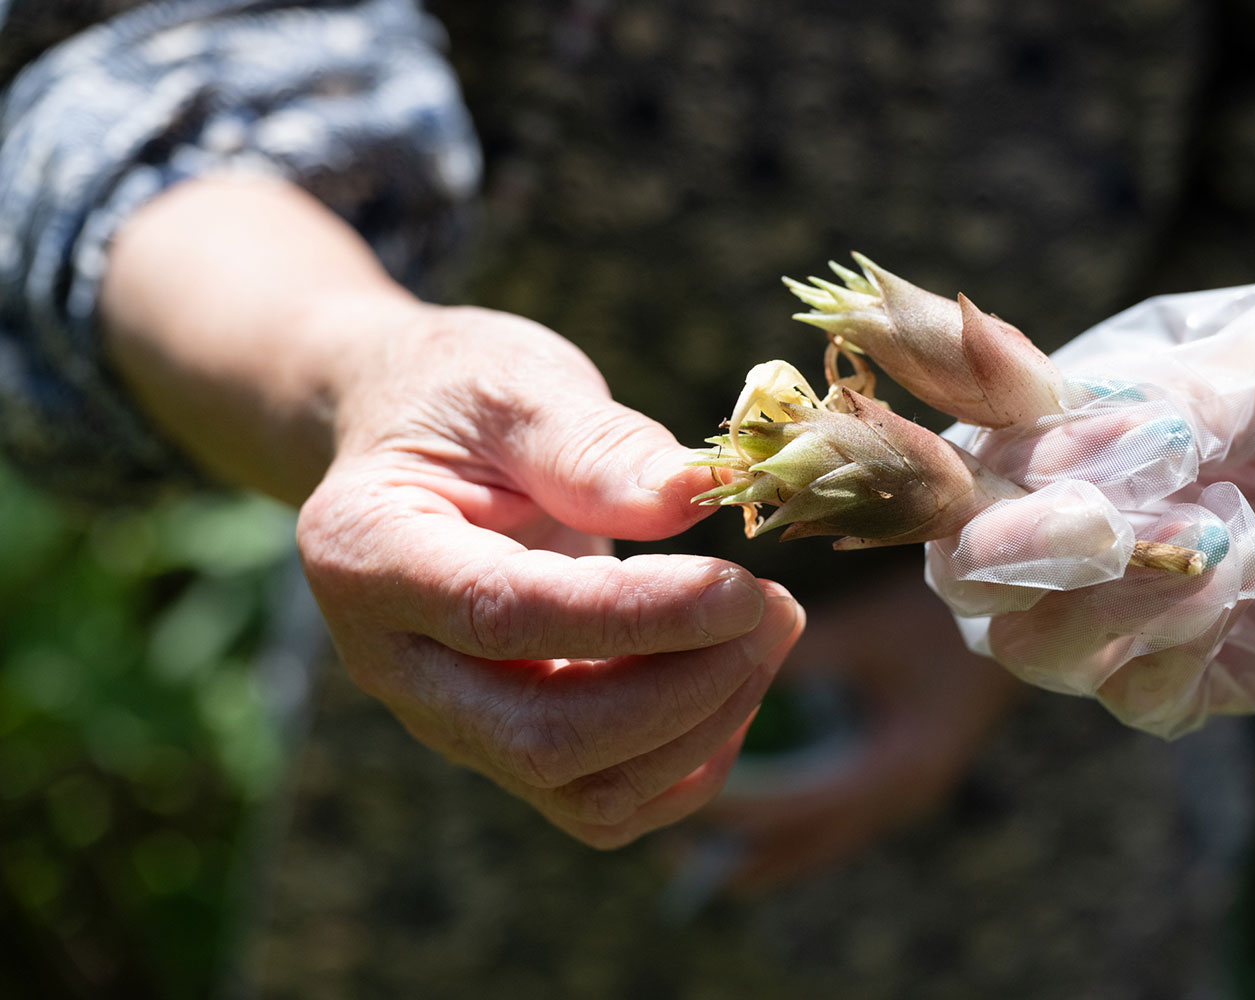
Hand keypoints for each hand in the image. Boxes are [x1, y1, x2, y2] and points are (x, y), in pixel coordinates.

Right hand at [100, 176, 805, 846]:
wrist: (413, 440)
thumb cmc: (460, 399)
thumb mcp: (517, 387)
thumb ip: (596, 446)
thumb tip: (699, 495)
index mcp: (367, 556)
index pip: (507, 617)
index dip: (638, 617)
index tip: (743, 588)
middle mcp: (395, 663)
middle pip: (542, 738)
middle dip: (682, 689)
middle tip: (775, 606)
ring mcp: (448, 719)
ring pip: (582, 788)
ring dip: (700, 726)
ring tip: (772, 625)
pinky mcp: (505, 744)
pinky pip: (603, 801)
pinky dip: (686, 760)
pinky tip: (732, 678)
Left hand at [677, 572, 1023, 890]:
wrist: (1019, 613)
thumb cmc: (942, 618)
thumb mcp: (871, 631)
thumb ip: (806, 654)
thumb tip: (724, 666)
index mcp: (900, 768)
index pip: (806, 806)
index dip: (745, 808)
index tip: (688, 799)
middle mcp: (901, 793)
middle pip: (813, 841)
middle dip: (750, 850)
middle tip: (679, 854)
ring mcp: (903, 790)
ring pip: (826, 836)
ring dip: (772, 845)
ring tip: (706, 851)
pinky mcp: (900, 775)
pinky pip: (838, 815)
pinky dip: (796, 820)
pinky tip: (762, 812)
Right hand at [927, 282, 1254, 735]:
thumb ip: (1176, 399)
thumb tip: (1067, 456)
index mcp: (1067, 425)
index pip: (968, 459)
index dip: (972, 470)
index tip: (1042, 460)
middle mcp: (1073, 521)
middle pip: (967, 572)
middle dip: (1021, 554)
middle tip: (1105, 529)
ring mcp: (1123, 606)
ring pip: (1031, 647)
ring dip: (1110, 604)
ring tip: (1216, 546)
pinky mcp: (1186, 674)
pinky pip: (1134, 696)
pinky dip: (1173, 649)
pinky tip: (1240, 590)